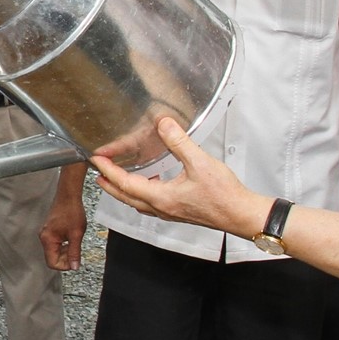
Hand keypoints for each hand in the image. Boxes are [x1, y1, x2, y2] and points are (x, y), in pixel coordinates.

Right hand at [40, 175, 87, 271]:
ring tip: (75, 242)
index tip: (74, 261)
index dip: (64, 266)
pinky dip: (64, 244)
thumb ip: (74, 252)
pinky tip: (72, 237)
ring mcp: (46, 234)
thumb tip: (74, 267)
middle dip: (65, 258)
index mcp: (48, 240)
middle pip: (52, 258)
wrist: (69, 196)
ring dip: (66, 251)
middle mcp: (44, 238)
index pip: (52, 263)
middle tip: (76, 251)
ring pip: (55, 251)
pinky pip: (56, 243)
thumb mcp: (76, 234)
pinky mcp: (50, 230)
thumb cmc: (72, 211)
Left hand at [92, 116, 266, 238]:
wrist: (241, 215)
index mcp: (161, 198)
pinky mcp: (179, 212)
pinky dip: (142, 193)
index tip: (97, 159)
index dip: (108, 170)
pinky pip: (151, 204)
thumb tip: (164, 124)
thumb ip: (179, 142)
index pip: (125, 184)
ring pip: (137, 202)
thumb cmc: (224, 196)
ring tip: (117, 178)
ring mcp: (170, 212)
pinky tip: (150, 183)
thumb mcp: (199, 162)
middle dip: (109, 184)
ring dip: (123, 190)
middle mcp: (162, 208)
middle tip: (98, 172)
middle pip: (126, 197)